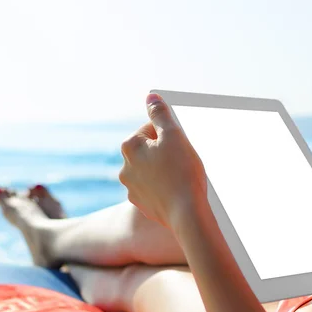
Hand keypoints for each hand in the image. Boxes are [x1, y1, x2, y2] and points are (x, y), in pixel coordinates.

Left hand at [119, 93, 206, 226]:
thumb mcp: (174, 135)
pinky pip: (154, 190)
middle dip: (164, 153)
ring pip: (151, 171)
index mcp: (129, 147)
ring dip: (163, 171)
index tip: (179, 147)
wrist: (186, 214)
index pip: (150, 130)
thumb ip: (160, 113)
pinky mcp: (142, 205)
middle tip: (182, 162)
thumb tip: (150, 97)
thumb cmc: (182, 172)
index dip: (169, 135)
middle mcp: (125, 168)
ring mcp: (132, 189)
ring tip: (180, 178)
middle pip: (149, 151)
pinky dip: (164, 189)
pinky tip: (177, 192)